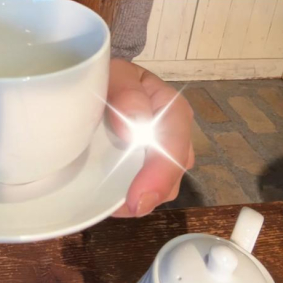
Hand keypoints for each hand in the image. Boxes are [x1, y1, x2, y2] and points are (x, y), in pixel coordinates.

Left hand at [107, 59, 193, 217]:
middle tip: (119, 208)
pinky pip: (149, 189)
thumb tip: (132, 128)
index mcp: (171, 108)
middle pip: (173, 174)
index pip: (174, 144)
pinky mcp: (150, 167)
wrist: (106, 82)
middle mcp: (175, 135)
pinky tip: (111, 197)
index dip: (159, 175)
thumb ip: (126, 93)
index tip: (138, 199)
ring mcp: (165, 153)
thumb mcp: (116, 74)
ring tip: (111, 202)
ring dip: (140, 199)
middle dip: (150, 193)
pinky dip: (132, 197)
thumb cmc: (112, 77)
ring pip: (164, 188)